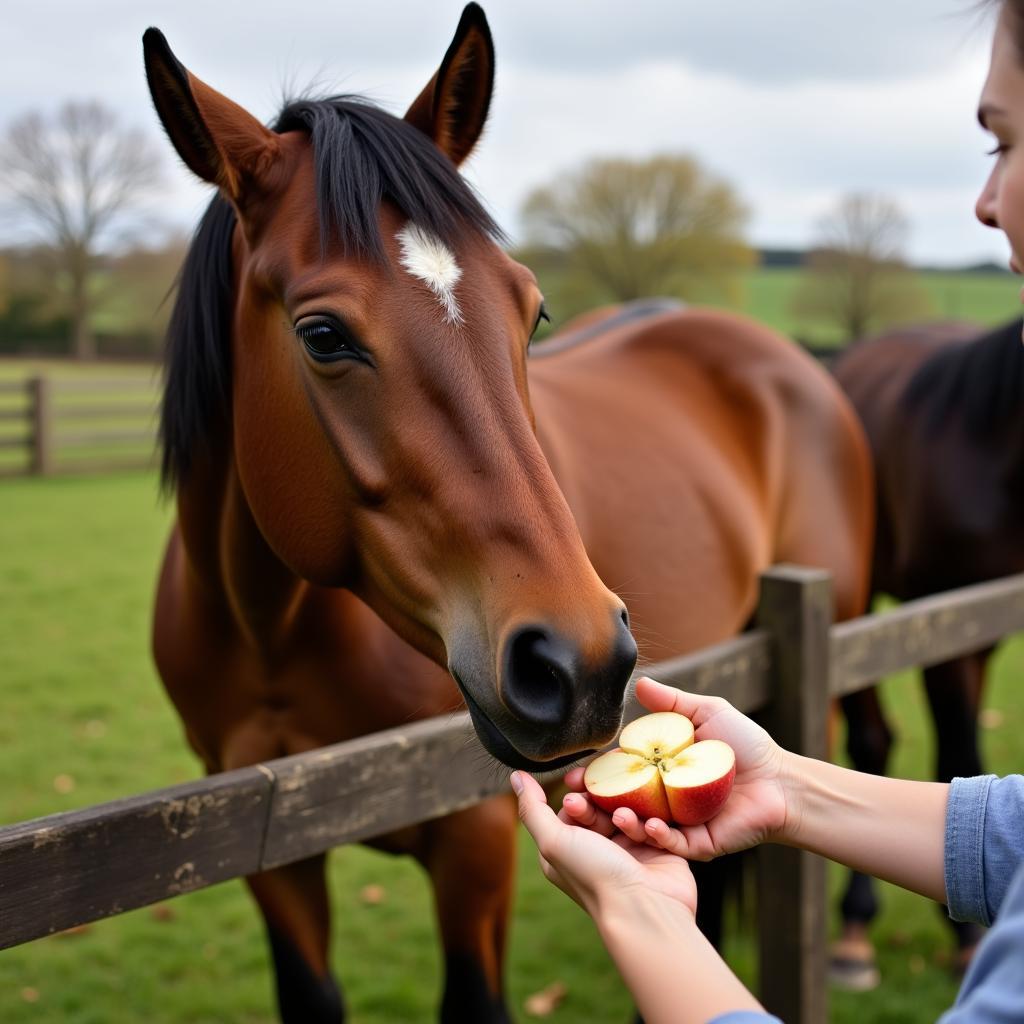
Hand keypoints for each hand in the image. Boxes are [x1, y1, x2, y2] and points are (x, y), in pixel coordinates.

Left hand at [511, 769, 697, 920]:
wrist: (647, 909)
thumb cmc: (595, 876)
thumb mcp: (554, 841)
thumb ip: (533, 808)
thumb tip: (515, 776)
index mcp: (567, 850)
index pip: (570, 809)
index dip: (573, 797)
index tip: (575, 794)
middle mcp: (596, 850)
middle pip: (599, 807)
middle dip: (602, 803)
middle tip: (607, 808)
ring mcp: (627, 850)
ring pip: (628, 812)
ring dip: (627, 815)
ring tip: (626, 822)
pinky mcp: (657, 851)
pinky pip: (654, 824)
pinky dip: (652, 826)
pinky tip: (650, 829)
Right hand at [562, 676, 789, 860]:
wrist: (781, 779)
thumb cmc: (745, 745)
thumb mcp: (706, 714)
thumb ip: (672, 703)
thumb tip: (640, 682)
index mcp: (659, 774)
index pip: (620, 777)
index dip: (595, 778)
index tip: (573, 778)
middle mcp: (663, 802)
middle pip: (621, 806)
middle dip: (595, 807)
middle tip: (574, 802)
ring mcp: (678, 825)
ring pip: (641, 829)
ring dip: (621, 824)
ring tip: (613, 815)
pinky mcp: (697, 845)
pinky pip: (672, 844)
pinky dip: (656, 837)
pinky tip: (647, 826)